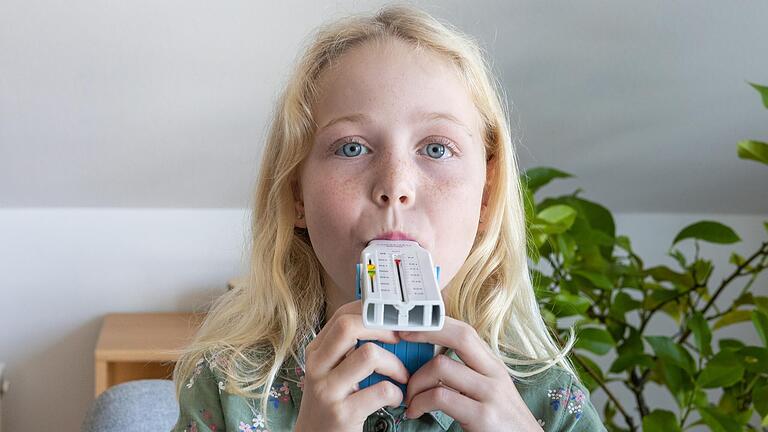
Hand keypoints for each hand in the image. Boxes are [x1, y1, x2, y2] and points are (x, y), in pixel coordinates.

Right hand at [294, 300, 410, 431]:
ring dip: (395, 365)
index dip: (372, 311)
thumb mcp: (332, 371)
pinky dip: (396, 393)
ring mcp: (327, 390)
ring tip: (401, 376)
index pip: (342, 315)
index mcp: (316, 351)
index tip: (392, 319)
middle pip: (349, 326)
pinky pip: (381, 390)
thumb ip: (349, 349)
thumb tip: (387, 324)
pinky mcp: (342, 413)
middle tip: (400, 340)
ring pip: (369, 355)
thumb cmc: (331, 402)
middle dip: (382, 328)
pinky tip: (395, 399)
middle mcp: (317, 367)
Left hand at [399, 317, 543, 431]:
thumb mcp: (488, 391)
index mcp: (493, 365)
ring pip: (441, 366)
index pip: (465, 330)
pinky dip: (419, 403)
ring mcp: (490, 393)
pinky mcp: (483, 415)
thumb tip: (430, 363)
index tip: (411, 326)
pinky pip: (440, 396)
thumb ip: (465, 374)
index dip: (436, 323)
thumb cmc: (501, 423)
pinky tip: (416, 412)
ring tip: (410, 399)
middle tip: (402, 340)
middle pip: (460, 336)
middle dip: (425, 332)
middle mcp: (494, 373)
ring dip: (415, 382)